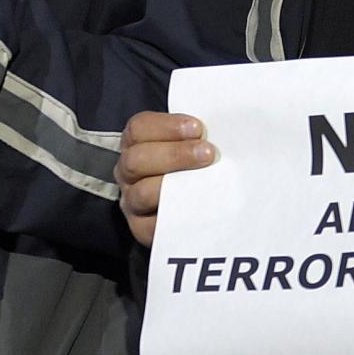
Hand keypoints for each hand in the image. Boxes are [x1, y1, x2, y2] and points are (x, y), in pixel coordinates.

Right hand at [114, 111, 216, 247]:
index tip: (197, 127)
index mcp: (137, 145)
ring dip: (174, 184)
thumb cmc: (198, 168)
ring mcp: (133, 202)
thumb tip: (223, 125)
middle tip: (208, 153)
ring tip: (206, 180)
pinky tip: (199, 207)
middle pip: (136, 160)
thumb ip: (199, 135)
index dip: (166, 126)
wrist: (203, 210)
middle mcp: (129, 173)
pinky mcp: (142, 228)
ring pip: (141, 192)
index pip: (138, 129)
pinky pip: (152, 225)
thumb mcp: (195, 144)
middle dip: (174, 154)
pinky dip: (176, 215)